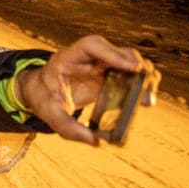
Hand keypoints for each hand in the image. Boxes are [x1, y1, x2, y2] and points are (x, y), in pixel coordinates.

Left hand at [15, 35, 158, 145]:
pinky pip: (131, 72)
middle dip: (137, 69)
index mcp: (68, 58)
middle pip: (118, 52)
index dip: (113, 53)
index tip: (132, 67)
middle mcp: (88, 57)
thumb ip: (68, 128)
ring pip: (130, 60)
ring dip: (143, 76)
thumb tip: (96, 142)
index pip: (91, 46)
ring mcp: (101, 63)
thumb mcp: (50, 114)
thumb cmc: (45, 98)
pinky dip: (141, 82)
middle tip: (144, 92)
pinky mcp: (109, 72)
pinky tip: (144, 99)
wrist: (42, 91)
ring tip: (146, 99)